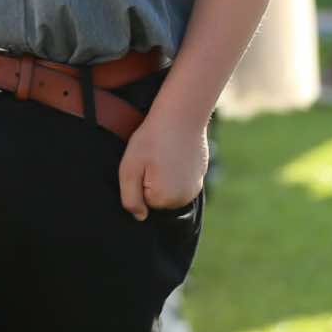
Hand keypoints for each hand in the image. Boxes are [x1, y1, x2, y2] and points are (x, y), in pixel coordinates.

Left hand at [117, 104, 209, 220]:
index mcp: (165, 199)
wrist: (182, 114)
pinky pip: (182, 180)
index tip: (143, 164)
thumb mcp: (130, 167)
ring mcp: (195, 188)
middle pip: (159, 199)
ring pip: (171, 190)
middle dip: (152, 182)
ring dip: (165, 177)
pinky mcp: (201, 176)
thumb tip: (140, 217)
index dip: (139, 182)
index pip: (144, 202)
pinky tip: (175, 153)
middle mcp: (183, 199)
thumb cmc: (152, 139)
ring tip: (164, 154)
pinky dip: (177, 170)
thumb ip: (130, 198)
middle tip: (153, 158)